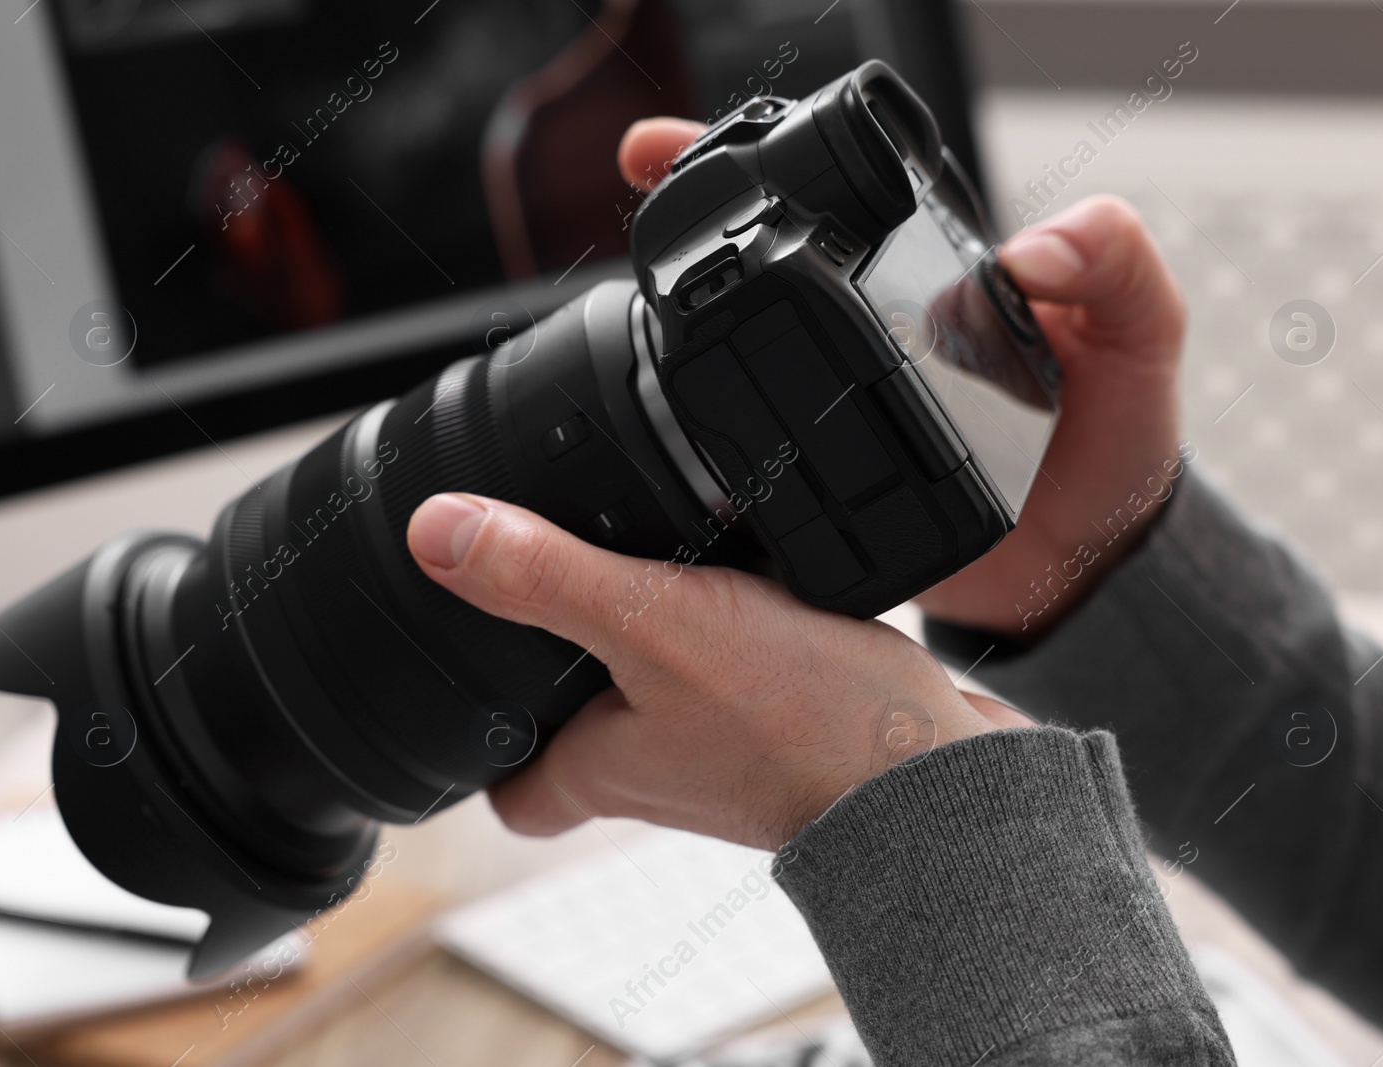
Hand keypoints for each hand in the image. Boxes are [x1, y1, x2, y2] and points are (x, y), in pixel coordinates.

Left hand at [407, 494, 1029, 849]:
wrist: (945, 779)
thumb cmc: (808, 733)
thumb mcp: (658, 626)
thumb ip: (550, 578)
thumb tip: (438, 533)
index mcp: (604, 764)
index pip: (512, 791)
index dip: (478, 748)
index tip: (461, 688)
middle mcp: (662, 764)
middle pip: (584, 726)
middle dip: (567, 662)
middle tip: (547, 582)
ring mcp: (731, 746)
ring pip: (664, 687)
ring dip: (656, 626)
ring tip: (648, 545)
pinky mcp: (795, 717)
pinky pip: (740, 664)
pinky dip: (736, 614)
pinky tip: (754, 556)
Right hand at [619, 122, 1187, 639]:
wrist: (1086, 566)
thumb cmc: (1117, 442)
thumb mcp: (1141, 340)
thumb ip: (1116, 271)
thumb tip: (1035, 250)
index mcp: (947, 275)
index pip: (856, 194)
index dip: (776, 150)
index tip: (697, 138)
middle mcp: (885, 324)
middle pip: (780, 250)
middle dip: (699, 200)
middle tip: (641, 166)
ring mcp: (849, 397)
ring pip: (753, 336)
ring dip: (683, 305)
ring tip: (629, 277)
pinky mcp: (831, 472)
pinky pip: (760, 432)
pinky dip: (704, 416)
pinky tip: (660, 408)